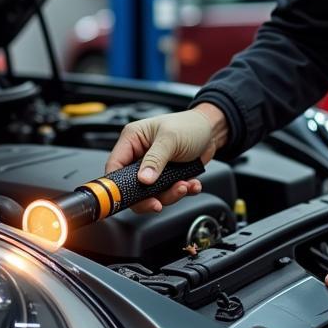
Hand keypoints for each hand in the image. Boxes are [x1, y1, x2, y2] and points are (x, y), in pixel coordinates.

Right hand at [106, 104, 226, 213]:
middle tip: (159, 202)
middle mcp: (139, 155)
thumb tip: (143, 179)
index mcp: (132, 139)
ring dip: (170, 194)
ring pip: (151, 193)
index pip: (115, 166)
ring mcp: (153, 168)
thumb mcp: (170, 140)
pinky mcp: (166, 177)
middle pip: (132, 186)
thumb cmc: (190, 125)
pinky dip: (180, 192)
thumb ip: (155, 160)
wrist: (212, 130)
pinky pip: (168, 192)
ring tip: (184, 186)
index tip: (128, 199)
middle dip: (149, 196)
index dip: (117, 185)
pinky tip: (191, 184)